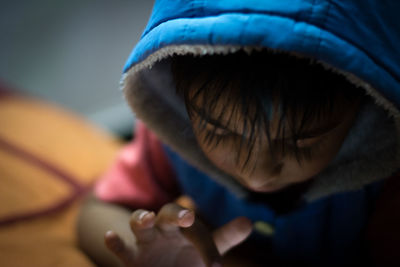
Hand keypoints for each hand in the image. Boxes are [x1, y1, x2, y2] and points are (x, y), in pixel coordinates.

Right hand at [104, 203, 251, 266]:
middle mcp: (165, 229)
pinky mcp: (132, 258)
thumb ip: (225, 237)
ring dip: (141, 219)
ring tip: (146, 218)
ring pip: (140, 223)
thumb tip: (249, 222)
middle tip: (188, 217)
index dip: (207, 247)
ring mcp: (147, 242)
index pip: (198, 230)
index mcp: (185, 226)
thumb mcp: (206, 249)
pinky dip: (114, 242)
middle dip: (177, 214)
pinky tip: (109, 236)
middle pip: (168, 214)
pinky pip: (121, 248)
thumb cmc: (186, 257)